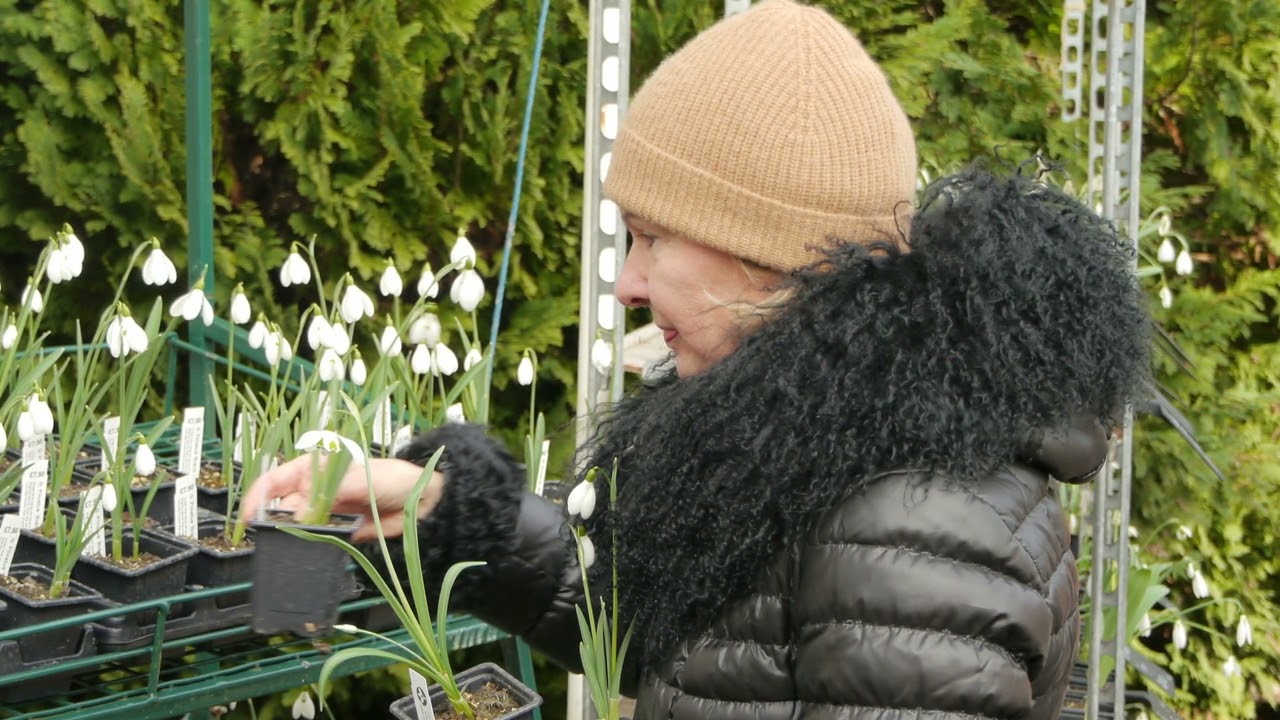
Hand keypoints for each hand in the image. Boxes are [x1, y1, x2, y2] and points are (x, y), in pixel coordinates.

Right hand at [239, 454, 442, 541]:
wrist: (425, 500)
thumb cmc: (394, 478)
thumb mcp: (359, 478)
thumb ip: (328, 493)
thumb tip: (297, 512)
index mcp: (316, 469)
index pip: (277, 479)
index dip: (259, 496)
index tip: (248, 516)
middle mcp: (317, 491)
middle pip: (285, 508)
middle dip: (276, 522)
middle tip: (272, 539)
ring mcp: (327, 512)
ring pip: (298, 527)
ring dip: (292, 537)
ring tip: (287, 549)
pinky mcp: (339, 532)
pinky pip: (317, 540)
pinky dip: (310, 547)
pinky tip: (307, 555)